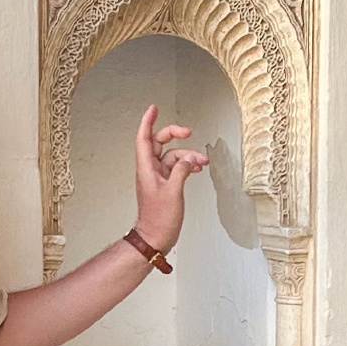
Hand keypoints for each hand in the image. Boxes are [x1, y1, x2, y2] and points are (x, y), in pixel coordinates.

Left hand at [131, 105, 208, 253]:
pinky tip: (197, 168)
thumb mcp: (172, 192)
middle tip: (188, 131)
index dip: (148, 121)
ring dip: (188, 156)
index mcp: (146, 168)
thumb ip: (180, 171)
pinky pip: (177, 168)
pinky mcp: (165, 184)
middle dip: (175, 135)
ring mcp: (158, 177)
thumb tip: (187, 160)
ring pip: (173, 156)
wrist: (156, 237)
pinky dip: (187, 165)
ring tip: (202, 162)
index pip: (144, 138)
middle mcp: (150, 170)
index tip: (154, 108)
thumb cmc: (159, 219)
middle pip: (160, 143)